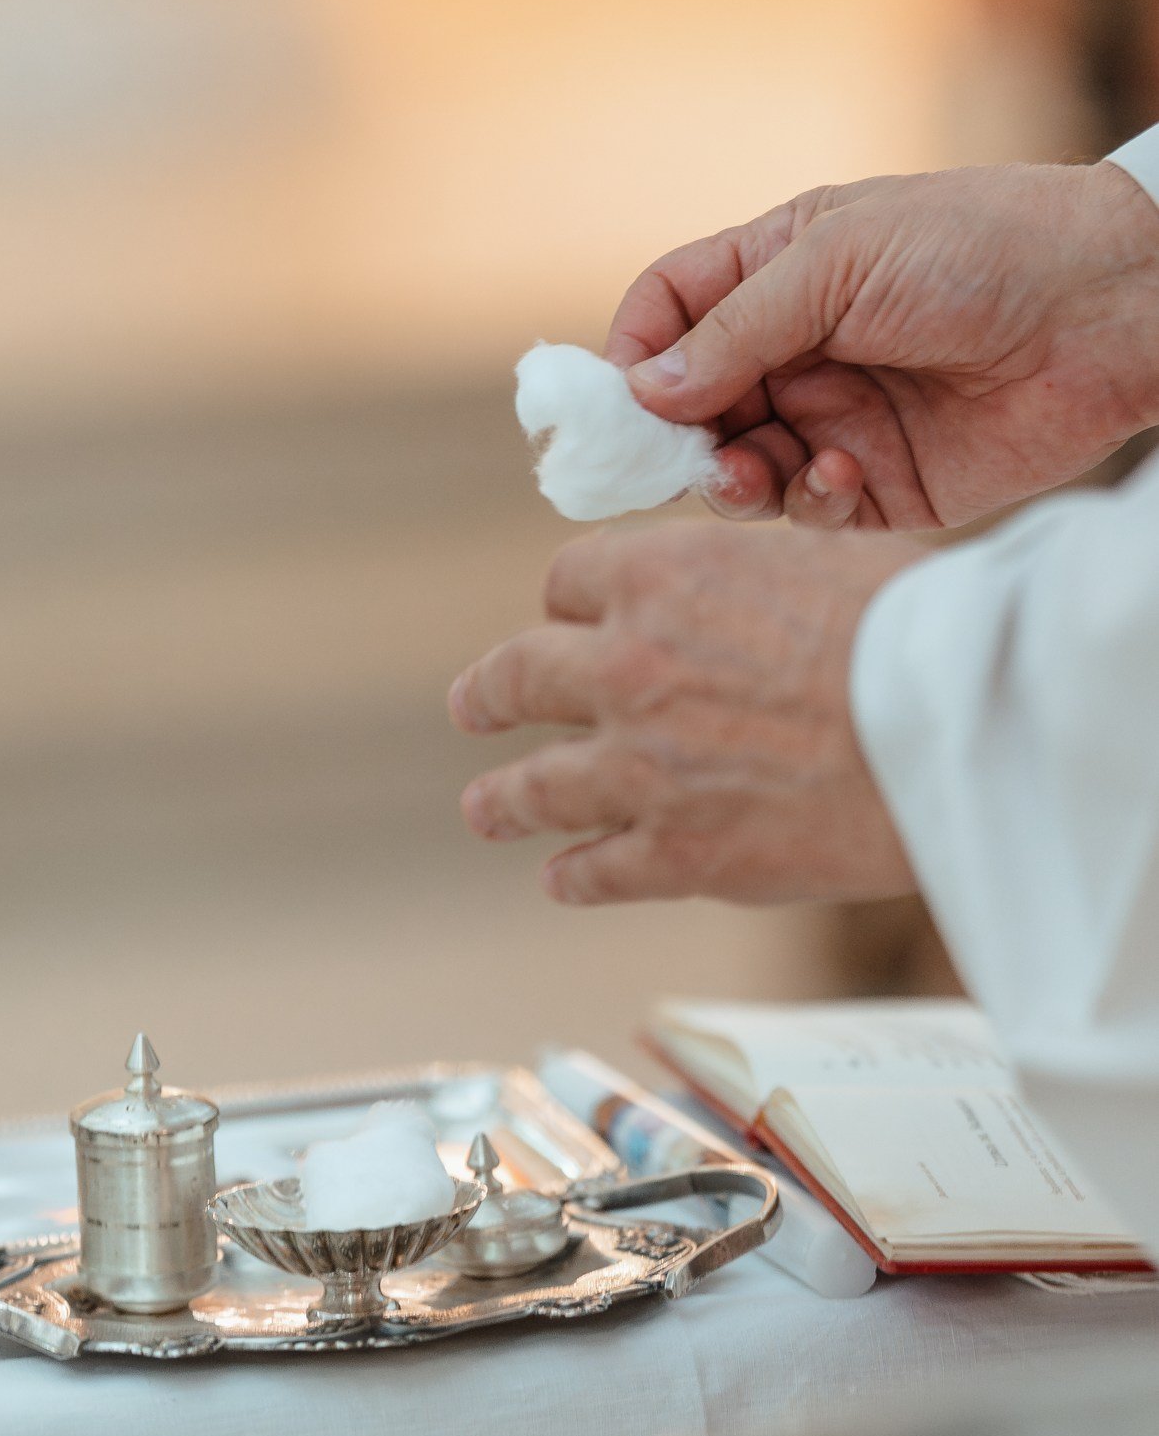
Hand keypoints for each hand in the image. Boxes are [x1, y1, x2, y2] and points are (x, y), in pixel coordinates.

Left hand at [449, 524, 919, 905]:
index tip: (566, 621)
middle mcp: (629, 667)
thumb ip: (751, 579)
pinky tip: (563, 880)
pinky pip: (598, 870)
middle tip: (473, 707)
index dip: (570, 605)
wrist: (962, 727)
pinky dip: (574, 876)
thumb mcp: (824, 555)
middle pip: (522, 676)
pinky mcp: (677, 854)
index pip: (571, 582)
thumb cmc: (923, 627)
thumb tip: (744, 593)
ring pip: (536, 787)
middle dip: (490, 694)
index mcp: (662, 577)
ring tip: (485, 809)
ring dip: (502, 800)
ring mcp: (642, 767)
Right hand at [608, 161, 1158, 528]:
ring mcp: (836, 419)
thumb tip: (641, 390)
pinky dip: (809, 501)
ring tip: (755, 474)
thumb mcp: (839, 261)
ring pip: (739, 470)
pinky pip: (809, 511)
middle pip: (688, 408)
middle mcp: (796, 350)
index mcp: (777, 273)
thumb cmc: (980, 248)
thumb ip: (736, 327)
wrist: (1110, 307)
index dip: (632, 357)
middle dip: (675, 438)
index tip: (617, 404)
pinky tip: (844, 475)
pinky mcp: (883, 486)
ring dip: (734, 479)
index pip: (667, 315)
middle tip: (678, 460)